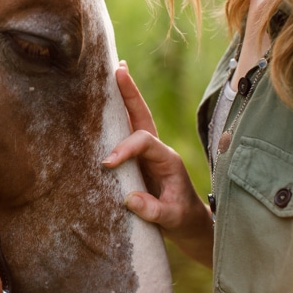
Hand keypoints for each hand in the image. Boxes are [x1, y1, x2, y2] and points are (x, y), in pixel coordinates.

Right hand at [102, 62, 213, 267]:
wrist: (189, 224)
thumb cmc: (182, 220)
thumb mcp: (172, 219)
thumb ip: (154, 211)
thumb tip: (129, 199)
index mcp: (167, 159)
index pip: (144, 141)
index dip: (124, 148)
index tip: (107, 164)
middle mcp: (158, 150)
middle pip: (142, 115)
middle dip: (130, 93)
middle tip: (118, 68)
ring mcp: (147, 153)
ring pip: (134, 119)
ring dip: (124, 97)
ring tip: (114, 71)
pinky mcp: (138, 160)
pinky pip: (125, 134)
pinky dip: (116, 116)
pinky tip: (103, 105)